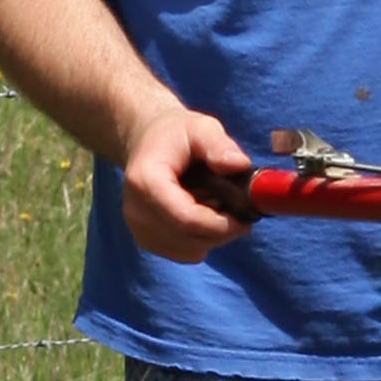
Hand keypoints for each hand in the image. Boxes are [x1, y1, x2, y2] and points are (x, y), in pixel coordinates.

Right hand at [118, 96, 253, 260]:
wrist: (147, 142)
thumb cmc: (177, 134)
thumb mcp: (201, 128)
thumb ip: (219, 145)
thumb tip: (238, 165)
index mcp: (145, 182)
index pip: (185, 219)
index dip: (220, 225)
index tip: (245, 218)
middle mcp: (135, 210)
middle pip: (189, 239)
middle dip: (221, 230)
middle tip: (234, 206)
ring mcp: (138, 228)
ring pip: (189, 250)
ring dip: (212, 235)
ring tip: (213, 204)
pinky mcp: (146, 239)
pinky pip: (184, 252)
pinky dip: (201, 239)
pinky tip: (201, 214)